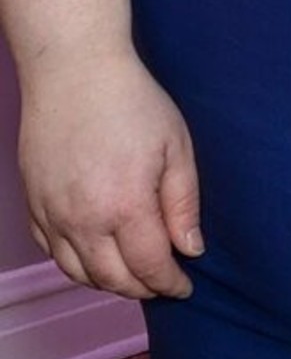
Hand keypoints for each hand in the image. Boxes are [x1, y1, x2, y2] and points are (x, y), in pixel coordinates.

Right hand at [17, 52, 202, 299]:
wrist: (74, 70)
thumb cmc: (131, 101)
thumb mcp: (176, 146)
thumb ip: (183, 204)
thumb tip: (190, 250)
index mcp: (125, 206)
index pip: (150, 267)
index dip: (170, 283)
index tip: (183, 286)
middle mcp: (83, 219)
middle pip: (113, 279)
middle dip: (142, 288)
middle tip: (160, 281)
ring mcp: (52, 213)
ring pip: (78, 272)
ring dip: (107, 281)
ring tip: (131, 271)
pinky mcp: (33, 203)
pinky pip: (51, 251)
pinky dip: (74, 262)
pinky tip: (94, 252)